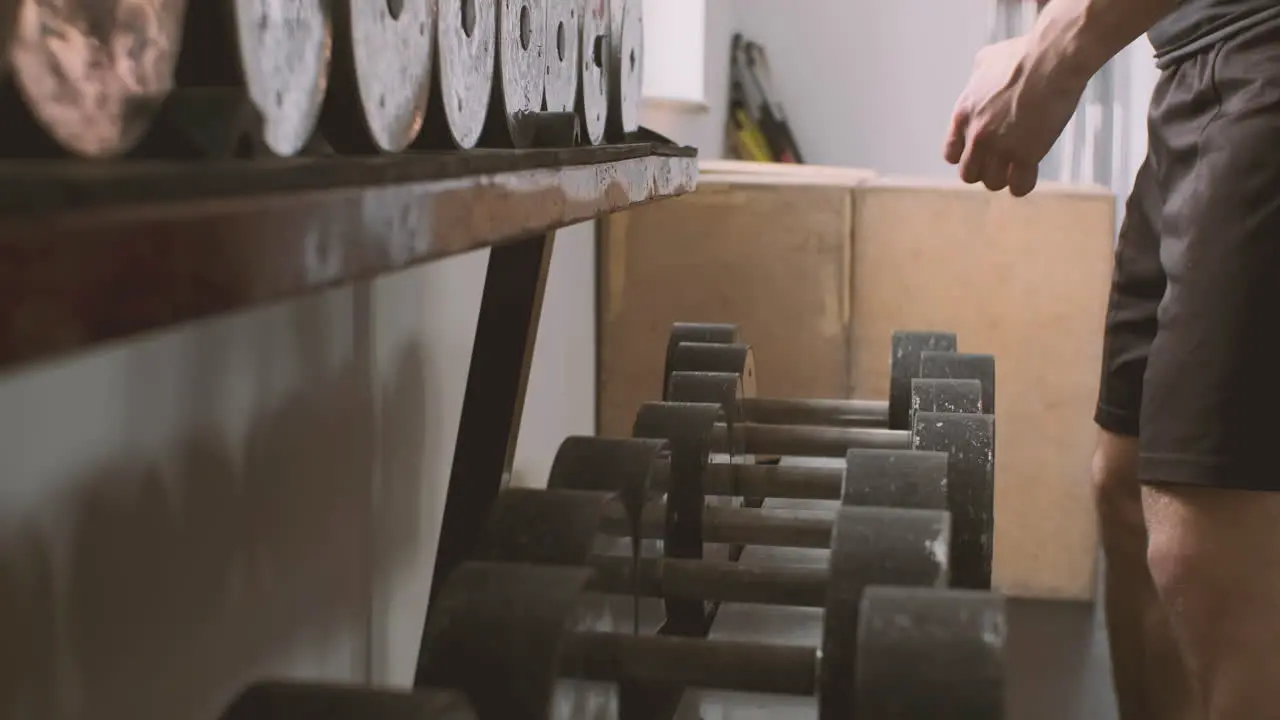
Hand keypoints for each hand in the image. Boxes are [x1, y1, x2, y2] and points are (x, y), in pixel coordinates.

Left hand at [944, 35, 1088, 195]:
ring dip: (1004, 178)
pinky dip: (1023, 185)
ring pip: (992, 183)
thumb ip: (977, 77)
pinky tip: (1029, 174)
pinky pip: (1018, 186)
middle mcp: (977, 135)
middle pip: (969, 174)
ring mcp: (1000, 147)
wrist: (1051, 59)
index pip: (951, 154)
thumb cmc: (1022, 55)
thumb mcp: (987, 60)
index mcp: (963, 114)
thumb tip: (980, 75)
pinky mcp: (1026, 155)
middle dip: (984, 170)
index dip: (966, 155)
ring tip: (1016, 167)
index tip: (980, 151)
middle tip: (1000, 161)